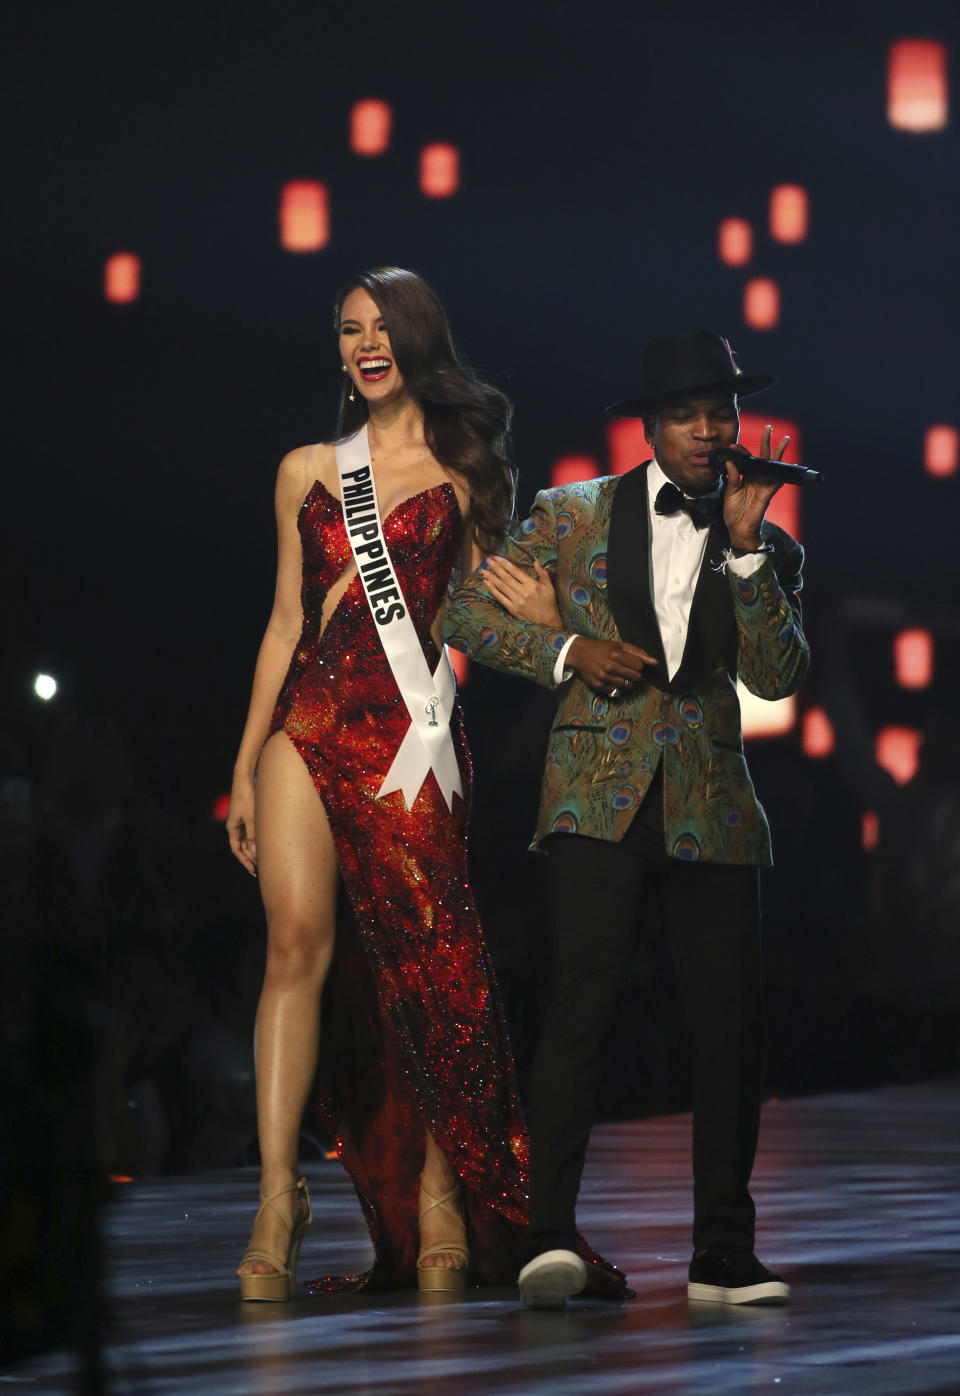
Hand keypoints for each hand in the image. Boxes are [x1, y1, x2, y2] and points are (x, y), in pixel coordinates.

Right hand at [226, 777, 257, 876]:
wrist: (246, 778)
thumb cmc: (247, 796)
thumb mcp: (252, 818)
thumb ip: (254, 836)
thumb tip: (255, 854)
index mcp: (232, 828)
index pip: (237, 850)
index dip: (245, 861)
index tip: (254, 871)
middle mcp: (236, 826)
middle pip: (243, 846)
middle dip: (252, 858)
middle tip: (263, 869)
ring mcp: (243, 820)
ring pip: (249, 839)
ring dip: (256, 849)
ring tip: (267, 859)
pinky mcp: (250, 815)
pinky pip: (254, 831)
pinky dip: (259, 839)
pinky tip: (268, 844)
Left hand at [481, 555, 560, 627]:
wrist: (548, 620)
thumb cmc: (549, 602)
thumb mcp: (549, 586)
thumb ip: (542, 573)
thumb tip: (535, 560)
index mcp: (532, 585)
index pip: (515, 571)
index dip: (505, 564)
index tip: (497, 558)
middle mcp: (523, 592)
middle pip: (506, 577)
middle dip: (496, 568)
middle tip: (488, 560)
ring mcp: (517, 601)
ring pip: (501, 586)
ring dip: (491, 577)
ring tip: (484, 570)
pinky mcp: (512, 609)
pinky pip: (500, 597)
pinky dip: (492, 589)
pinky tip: (487, 583)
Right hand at [567, 638, 656, 695]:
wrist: (580, 653)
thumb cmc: (602, 648)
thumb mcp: (620, 645)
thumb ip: (638, 653)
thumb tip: (654, 662)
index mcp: (617, 654)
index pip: (640, 666)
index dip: (639, 665)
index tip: (633, 663)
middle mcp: (610, 666)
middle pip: (636, 677)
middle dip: (635, 674)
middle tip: (627, 669)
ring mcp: (604, 677)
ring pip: (626, 685)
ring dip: (626, 681)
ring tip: (619, 674)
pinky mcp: (598, 685)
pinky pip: (616, 691)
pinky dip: (616, 686)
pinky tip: (611, 678)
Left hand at [722, 424, 789, 550]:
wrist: (738, 530)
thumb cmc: (734, 513)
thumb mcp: (729, 493)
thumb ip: (731, 477)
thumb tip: (730, 462)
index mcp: (747, 478)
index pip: (746, 460)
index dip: (740, 451)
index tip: (732, 445)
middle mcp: (757, 479)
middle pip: (763, 458)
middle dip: (766, 442)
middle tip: (769, 427)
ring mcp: (763, 486)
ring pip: (773, 466)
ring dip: (778, 453)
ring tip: (785, 439)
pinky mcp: (767, 494)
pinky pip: (776, 481)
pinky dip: (781, 473)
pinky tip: (788, 464)